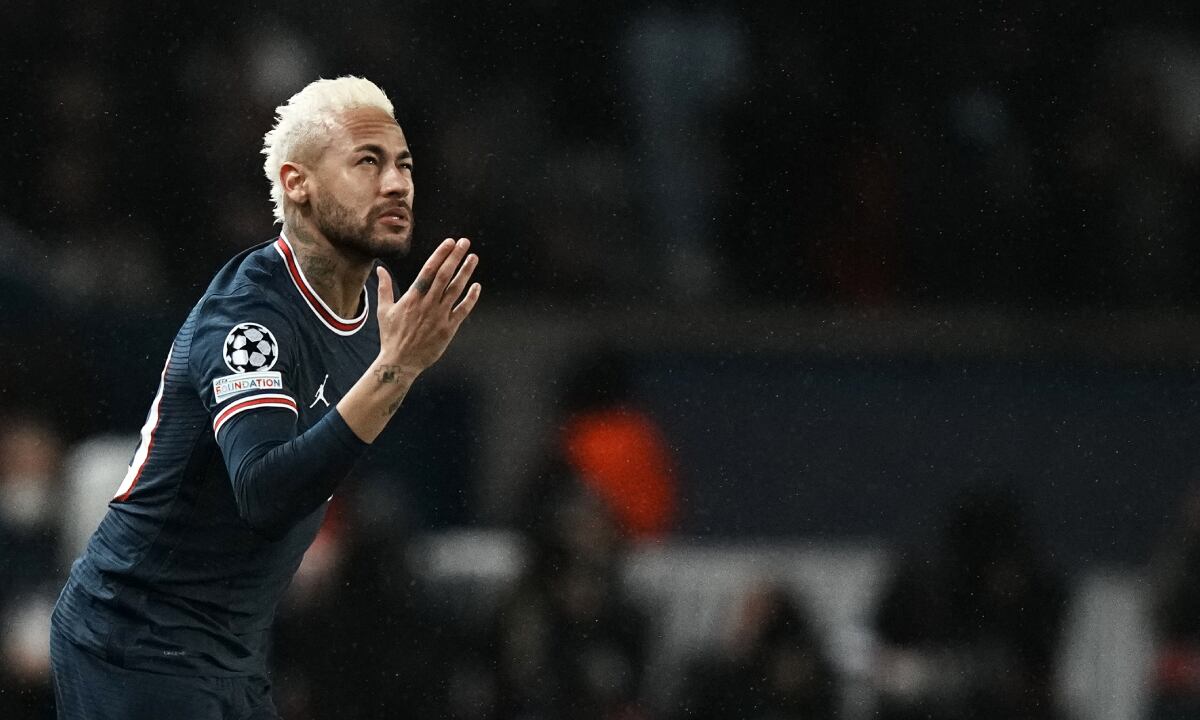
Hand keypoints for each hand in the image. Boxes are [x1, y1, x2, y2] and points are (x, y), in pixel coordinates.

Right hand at [375, 237, 480, 375]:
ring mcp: (439, 316)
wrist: (400, 362)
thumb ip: (384, 288)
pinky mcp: (448, 329)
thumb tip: (380, 269)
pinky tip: (476, 286)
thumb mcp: (383, 310)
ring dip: (466, 272)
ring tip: (473, 258)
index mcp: (412, 297)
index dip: (440, 254)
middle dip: (455, 257)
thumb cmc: (391, 336)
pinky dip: (471, 298)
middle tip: (464, 242)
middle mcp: (427, 304)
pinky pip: (462, 310)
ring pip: (455, 289)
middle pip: (444, 275)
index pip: (429, 270)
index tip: (449, 242)